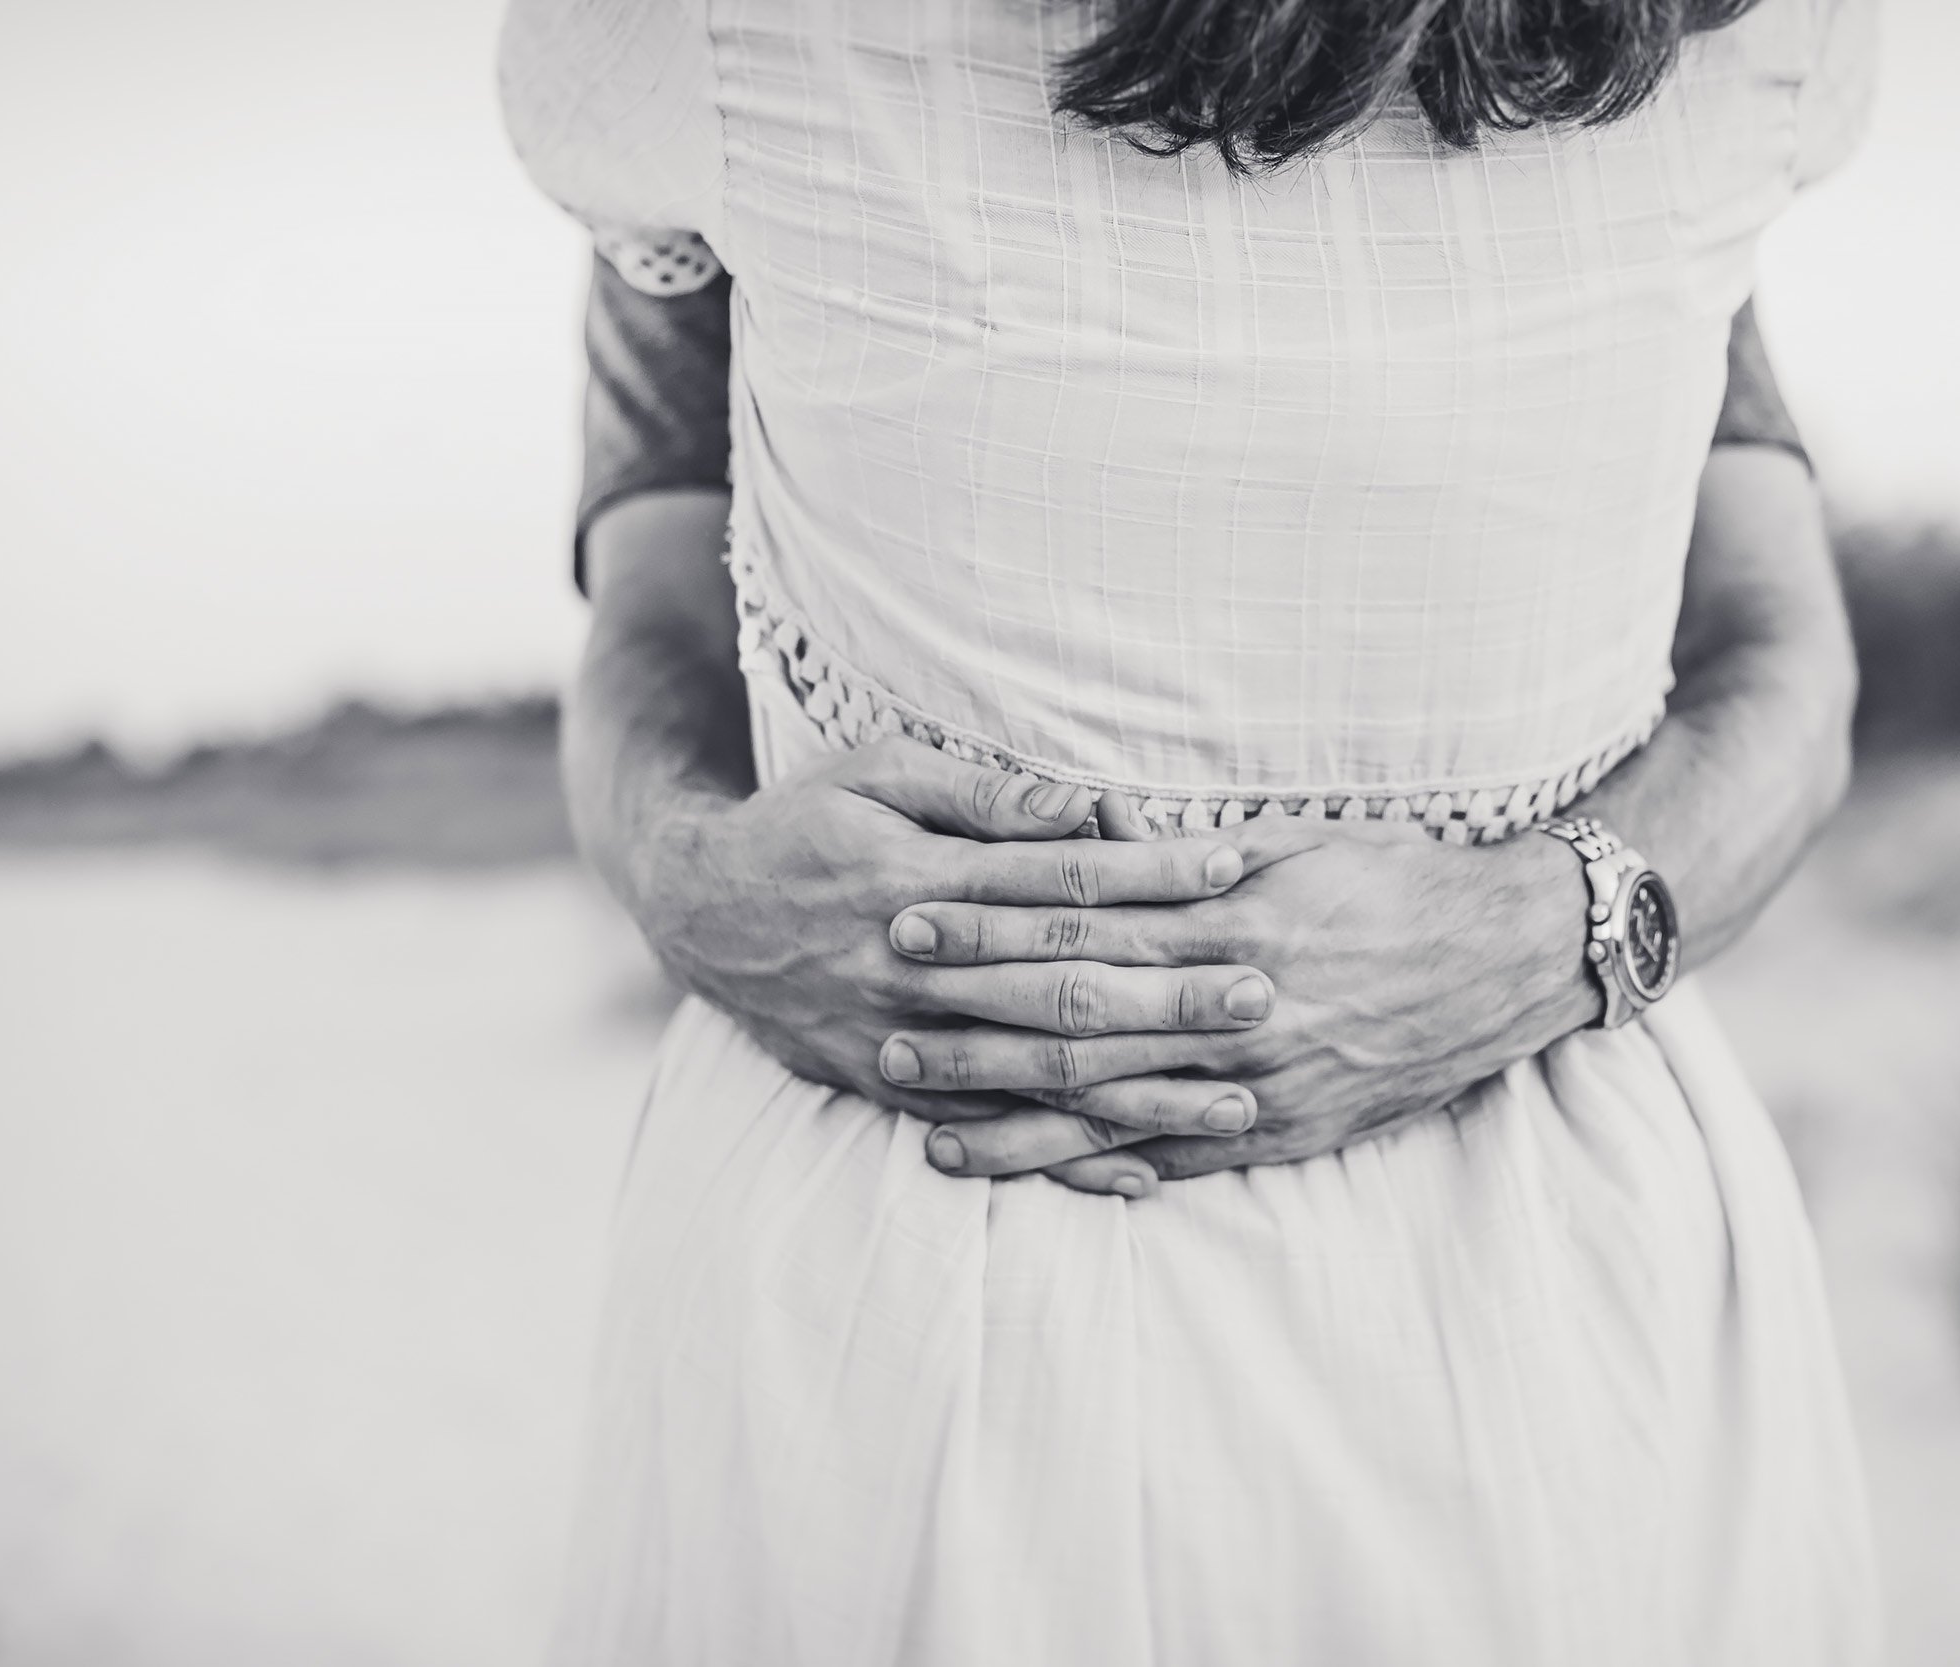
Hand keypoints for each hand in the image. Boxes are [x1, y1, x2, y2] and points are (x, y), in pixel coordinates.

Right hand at [634, 741, 1277, 1171]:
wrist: (700, 914)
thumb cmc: (806, 823)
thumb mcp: (876, 770)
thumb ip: (978, 791)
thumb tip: (1080, 806)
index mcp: (917, 876)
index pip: (1055, 878)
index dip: (1146, 871)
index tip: (1229, 865)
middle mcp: (916, 971)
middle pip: (1063, 986)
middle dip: (1168, 995)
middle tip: (1260, 993)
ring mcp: (905, 1043)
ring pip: (1040, 1077)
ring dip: (1143, 1093)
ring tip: (1237, 1098)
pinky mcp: (895, 1091)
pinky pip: (995, 1134)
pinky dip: (1067, 1157)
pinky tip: (1144, 1172)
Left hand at [878, 806, 1599, 1189]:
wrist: (1508, 961)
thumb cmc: (1399, 882)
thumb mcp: (1302, 840)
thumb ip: (1199, 852)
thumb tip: (1102, 835)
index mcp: (1234, 916)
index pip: (1083, 919)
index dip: (989, 922)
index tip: (914, 916)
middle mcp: (1236, 1002)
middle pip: (1076, 1009)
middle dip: (971, 1012)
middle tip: (884, 1011)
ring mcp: (1256, 1078)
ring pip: (1108, 1096)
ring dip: (1006, 1102)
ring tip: (919, 1106)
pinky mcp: (1278, 1129)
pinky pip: (1169, 1152)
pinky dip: (1092, 1163)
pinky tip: (1025, 1164)